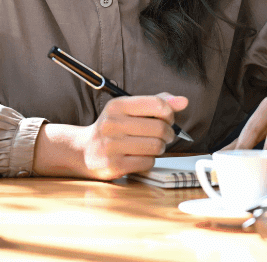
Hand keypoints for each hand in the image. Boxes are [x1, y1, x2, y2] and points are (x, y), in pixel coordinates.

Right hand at [34, 93, 187, 180]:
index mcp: (117, 105)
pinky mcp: (115, 165)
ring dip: (160, 147)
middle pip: (159, 128)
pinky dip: (149, 160)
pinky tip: (140, 156)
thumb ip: (156, 103)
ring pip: (156, 146)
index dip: (169, 113)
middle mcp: (112, 123)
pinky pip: (148, 162)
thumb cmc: (113, 128)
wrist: (84, 150)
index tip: (168, 118)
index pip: (156, 104)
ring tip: (152, 145)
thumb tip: (183, 101)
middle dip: (168, 133)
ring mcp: (112, 145)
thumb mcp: (128, 109)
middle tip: (163, 135)